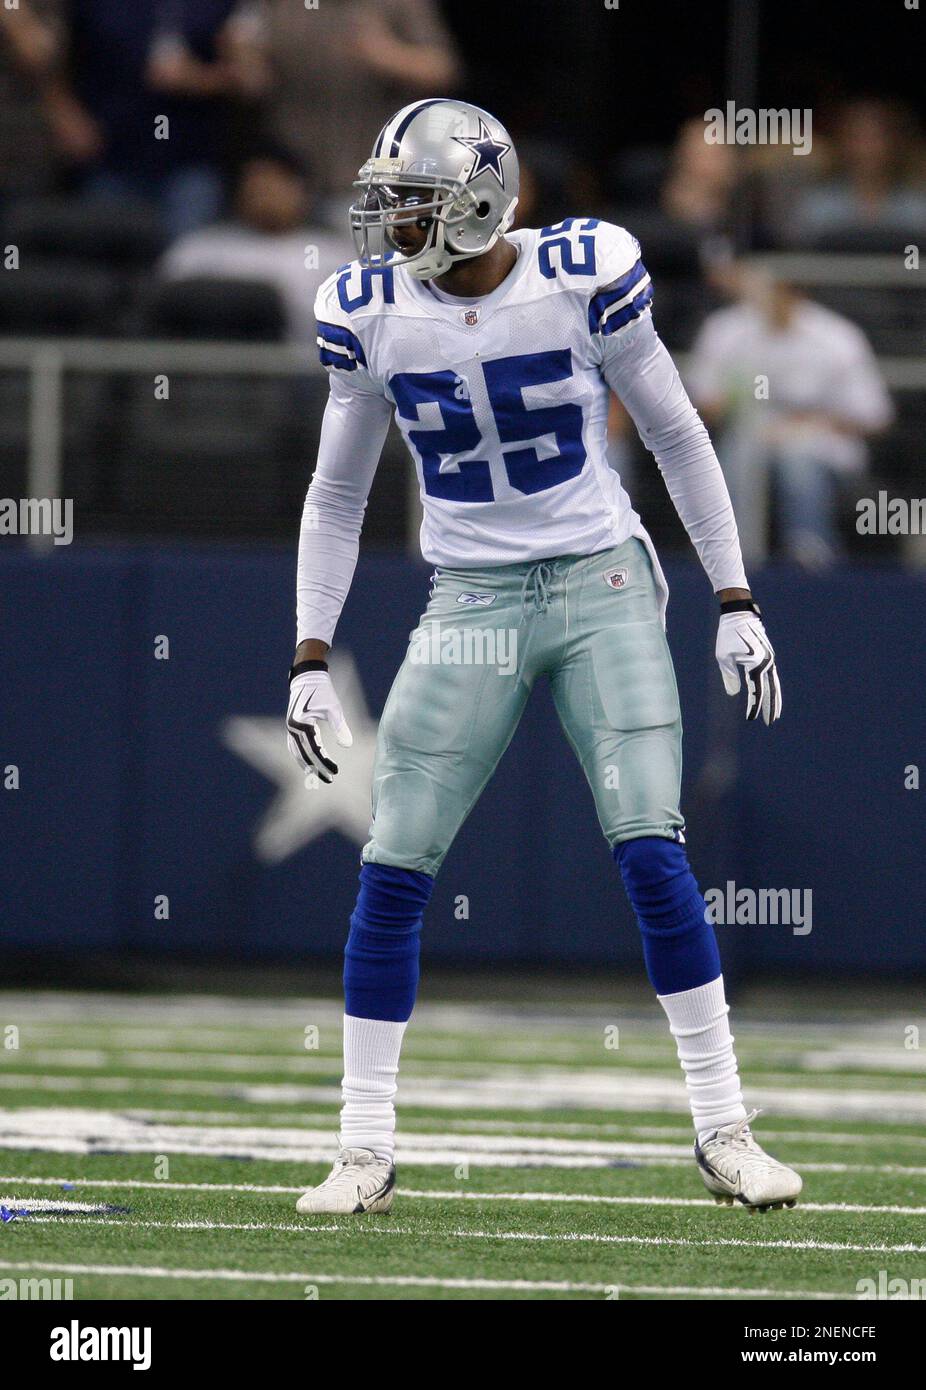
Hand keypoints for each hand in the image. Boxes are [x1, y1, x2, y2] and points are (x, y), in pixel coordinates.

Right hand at [286, 670, 352, 784]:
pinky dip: (299, 756)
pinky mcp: (291, 726)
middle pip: (304, 755)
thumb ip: (340, 727)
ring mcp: (290, 728)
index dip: (325, 762)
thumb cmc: (323, 691)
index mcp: (303, 724)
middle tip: (329, 779)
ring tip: (316, 776)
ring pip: (296, 753)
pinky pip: (293, 746)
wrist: (307, 676)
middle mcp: (293, 728)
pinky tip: (307, 763)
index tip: (336, 771)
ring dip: (306, 765)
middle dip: (316, 768)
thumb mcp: (334, 708)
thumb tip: (348, 746)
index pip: (315, 750)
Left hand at [716, 610, 780, 723]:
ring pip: (774, 683)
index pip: (757, 691)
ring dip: (775, 698)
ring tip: (775, 712)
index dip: (754, 706)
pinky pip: (772, 675)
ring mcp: (769, 659)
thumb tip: (734, 693)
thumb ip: (730, 676)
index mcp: (756, 665)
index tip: (751, 719)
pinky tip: (771, 693)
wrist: (740, 614)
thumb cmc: (728, 635)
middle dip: (771, 707)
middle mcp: (767, 663)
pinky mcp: (768, 655)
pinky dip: (773, 686)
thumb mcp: (724, 657)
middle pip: (771, 690)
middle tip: (771, 721)